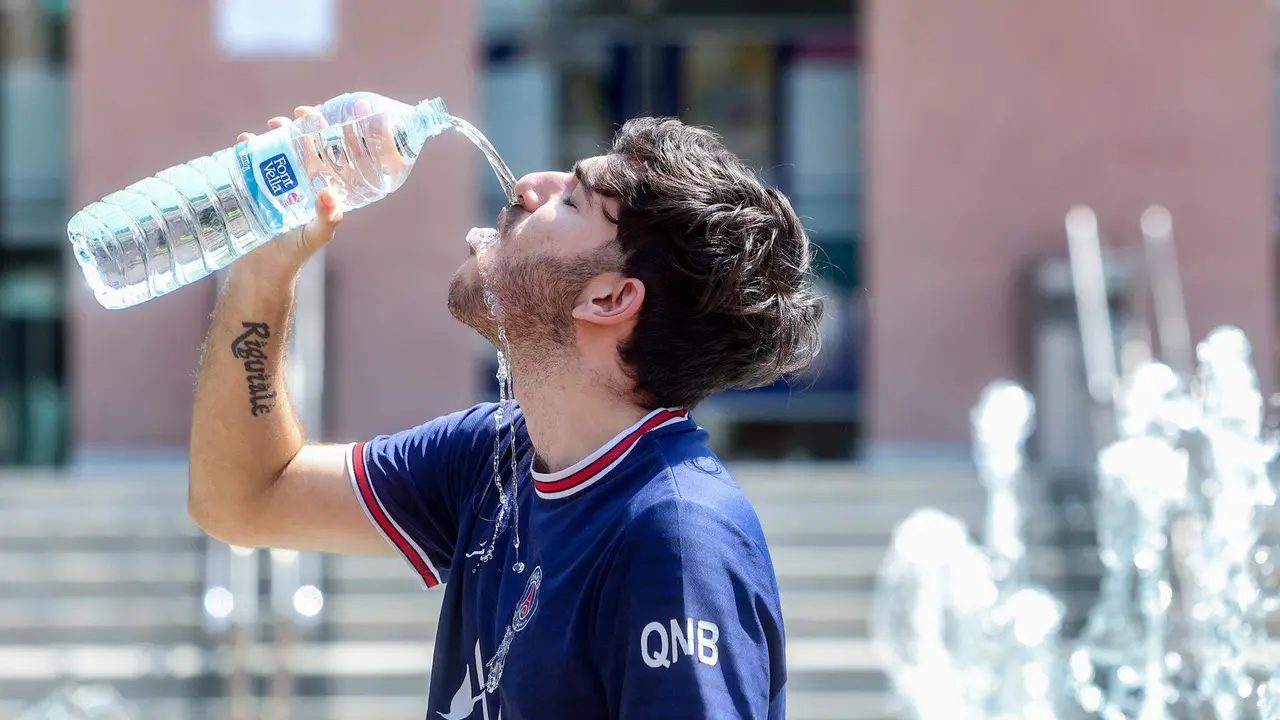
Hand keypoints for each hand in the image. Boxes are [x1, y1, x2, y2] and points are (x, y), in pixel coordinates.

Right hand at [234, 108, 343, 276]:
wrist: (261, 270)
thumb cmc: (294, 254)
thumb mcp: (315, 237)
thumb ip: (327, 221)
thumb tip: (330, 195)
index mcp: (323, 187)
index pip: (335, 153)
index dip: (338, 131)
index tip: (335, 112)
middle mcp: (303, 180)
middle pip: (307, 143)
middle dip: (303, 124)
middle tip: (296, 116)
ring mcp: (278, 180)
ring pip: (281, 146)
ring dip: (278, 131)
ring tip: (273, 126)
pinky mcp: (254, 184)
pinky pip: (252, 159)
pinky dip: (249, 146)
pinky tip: (245, 140)